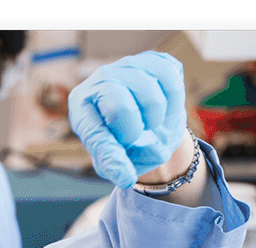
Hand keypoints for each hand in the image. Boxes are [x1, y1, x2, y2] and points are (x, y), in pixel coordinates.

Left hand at [69, 52, 186, 188]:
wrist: (145, 116)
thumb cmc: (122, 139)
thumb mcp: (112, 156)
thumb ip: (119, 163)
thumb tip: (132, 173)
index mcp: (81, 105)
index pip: (95, 132)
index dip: (112, 157)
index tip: (126, 178)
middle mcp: (100, 79)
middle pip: (121, 110)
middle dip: (135, 134)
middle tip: (136, 138)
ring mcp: (127, 66)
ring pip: (151, 98)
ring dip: (157, 122)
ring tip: (151, 126)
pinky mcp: (154, 60)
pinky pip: (171, 83)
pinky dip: (174, 105)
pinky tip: (165, 110)